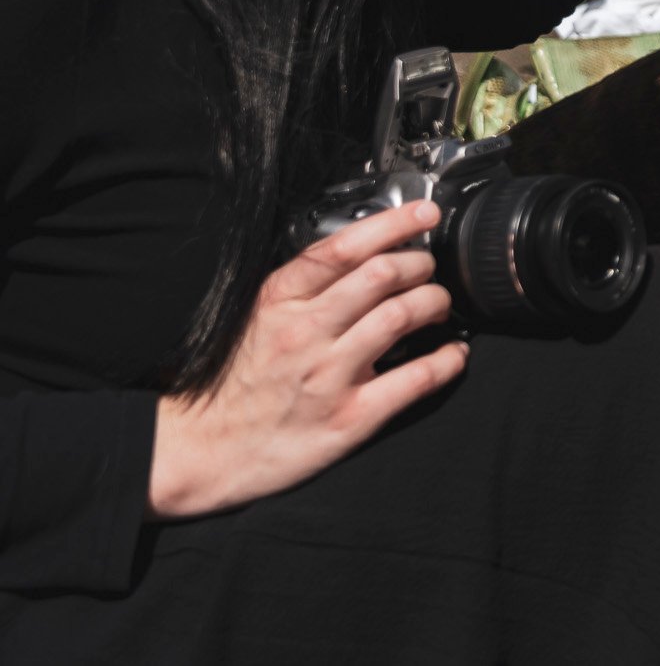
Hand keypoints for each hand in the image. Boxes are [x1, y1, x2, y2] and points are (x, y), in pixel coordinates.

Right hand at [149, 202, 468, 520]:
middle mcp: (304, 332)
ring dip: (435, 303)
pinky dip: (446, 361)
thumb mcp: (256, 318)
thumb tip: (360, 255)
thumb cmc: (232, 382)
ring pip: (402, 316)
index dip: (394, 224)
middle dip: (420, 265)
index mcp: (279, 301)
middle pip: (383, 275)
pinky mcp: (348, 418)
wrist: (201, 451)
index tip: (424, 214)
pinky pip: (415, 379)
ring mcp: (328, 375)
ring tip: (439, 307)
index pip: (343, 248)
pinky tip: (452, 356)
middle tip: (429, 271)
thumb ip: (303, 287)